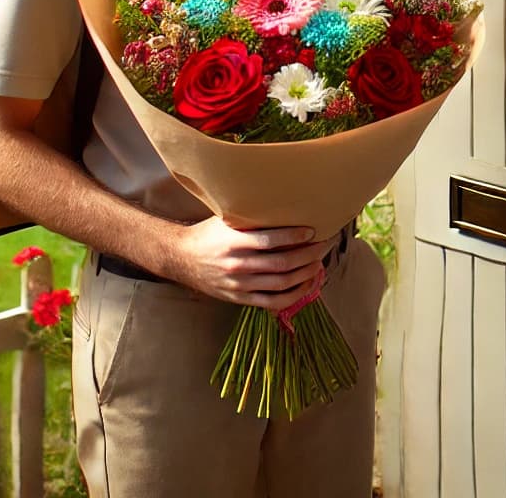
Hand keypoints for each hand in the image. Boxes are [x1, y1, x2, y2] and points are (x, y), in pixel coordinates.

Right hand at [161, 218, 335, 308]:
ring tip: (319, 262)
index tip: (313, 230)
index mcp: (234, 242)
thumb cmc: (209, 234)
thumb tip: (283, 203)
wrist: (181, 258)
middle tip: (325, 244)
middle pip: (282, 263)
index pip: (271, 240)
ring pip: (281, 284)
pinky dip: (293, 295)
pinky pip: (272, 302)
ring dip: (305, 274)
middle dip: (309, 254)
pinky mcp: (240, 298)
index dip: (296, 236)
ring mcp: (239, 285)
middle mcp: (237, 265)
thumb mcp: (226, 220)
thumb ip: (251, 218)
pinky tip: (306, 284)